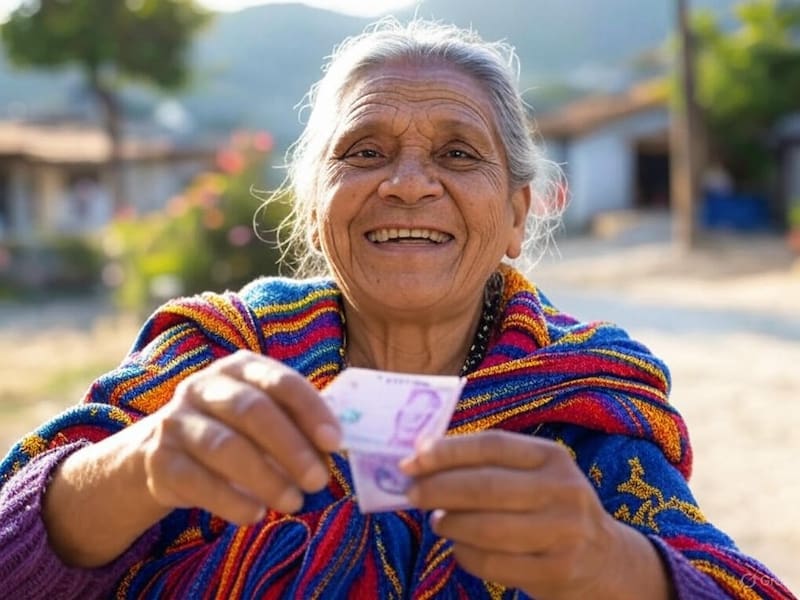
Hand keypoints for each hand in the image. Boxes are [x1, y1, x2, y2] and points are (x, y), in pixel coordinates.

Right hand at [139, 349, 341, 523]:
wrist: (160, 452)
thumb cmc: (232, 430)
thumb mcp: (263, 417)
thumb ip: (296, 424)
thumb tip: (336, 449)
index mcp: (240, 367)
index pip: (281, 382)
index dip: (310, 410)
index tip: (335, 442)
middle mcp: (204, 386)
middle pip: (251, 411)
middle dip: (290, 447)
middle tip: (318, 480)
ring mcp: (177, 421)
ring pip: (223, 446)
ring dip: (264, 478)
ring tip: (293, 502)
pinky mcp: (160, 459)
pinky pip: (196, 481)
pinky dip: (230, 500)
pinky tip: (255, 514)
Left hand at [400, 430, 649, 599]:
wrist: (605, 559)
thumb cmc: (549, 506)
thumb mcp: (534, 474)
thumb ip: (488, 463)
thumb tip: (421, 455)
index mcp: (552, 457)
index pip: (492, 446)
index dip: (447, 451)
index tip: (412, 459)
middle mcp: (563, 491)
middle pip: (486, 487)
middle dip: (439, 489)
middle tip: (412, 492)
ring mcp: (563, 533)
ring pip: (487, 529)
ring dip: (450, 524)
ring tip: (437, 521)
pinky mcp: (556, 571)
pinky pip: (494, 564)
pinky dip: (466, 555)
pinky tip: (459, 547)